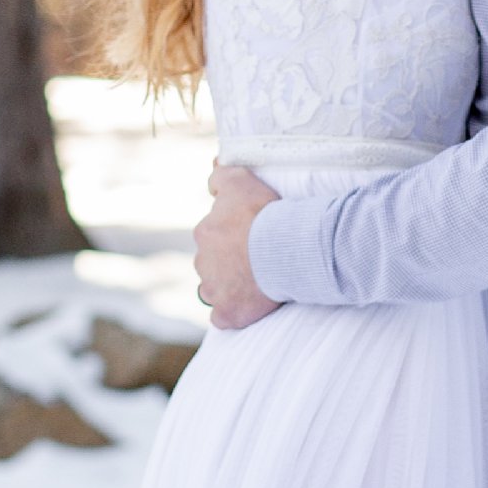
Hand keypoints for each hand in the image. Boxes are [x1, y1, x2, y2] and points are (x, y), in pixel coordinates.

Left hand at [195, 161, 280, 327]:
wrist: (284, 247)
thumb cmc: (264, 214)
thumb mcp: (241, 181)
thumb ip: (222, 174)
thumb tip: (212, 170)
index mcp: (204, 232)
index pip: (211, 235)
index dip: (230, 236)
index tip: (250, 236)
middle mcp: (202, 263)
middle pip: (211, 263)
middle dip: (227, 262)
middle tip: (256, 258)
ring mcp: (214, 290)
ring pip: (214, 289)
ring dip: (229, 287)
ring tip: (255, 282)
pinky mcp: (227, 313)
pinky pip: (223, 317)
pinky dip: (231, 313)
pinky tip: (247, 307)